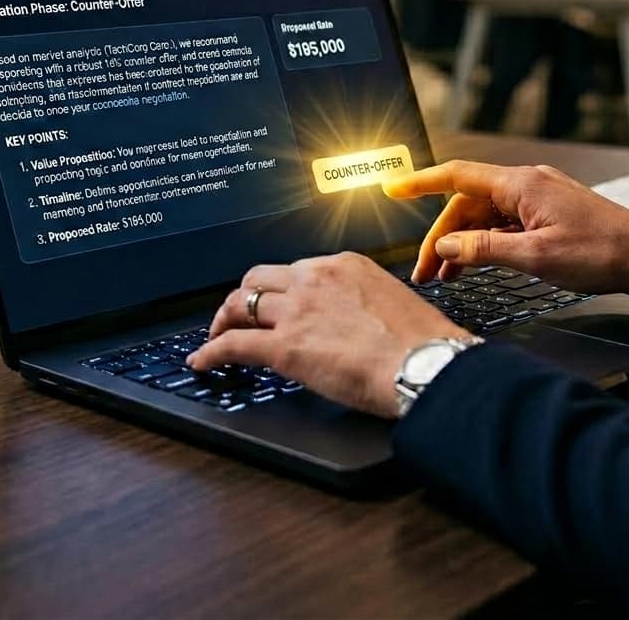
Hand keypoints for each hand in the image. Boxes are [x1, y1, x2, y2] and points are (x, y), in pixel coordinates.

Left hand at [186, 252, 467, 418]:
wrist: (425, 363)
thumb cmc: (421, 341)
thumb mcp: (390, 299)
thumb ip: (359, 300)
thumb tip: (349, 319)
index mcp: (343, 264)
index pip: (296, 270)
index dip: (279, 289)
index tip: (276, 301)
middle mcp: (315, 279)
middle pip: (259, 279)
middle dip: (244, 296)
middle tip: (238, 314)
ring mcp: (297, 311)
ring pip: (241, 305)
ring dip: (224, 320)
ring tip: (217, 334)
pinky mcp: (284, 347)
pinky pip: (234, 344)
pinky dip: (212, 352)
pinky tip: (203, 361)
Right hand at [384, 160, 628, 300]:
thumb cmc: (604, 253)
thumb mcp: (536, 258)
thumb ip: (485, 250)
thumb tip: (448, 246)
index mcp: (521, 185)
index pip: (457, 176)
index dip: (420, 181)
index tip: (393, 188)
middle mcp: (526, 184)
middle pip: (467, 203)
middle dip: (442, 235)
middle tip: (425, 271)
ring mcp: (538, 198)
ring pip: (485, 216)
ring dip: (463, 242)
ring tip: (447, 275)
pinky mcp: (547, 214)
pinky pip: (505, 224)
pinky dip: (486, 243)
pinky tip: (477, 265)